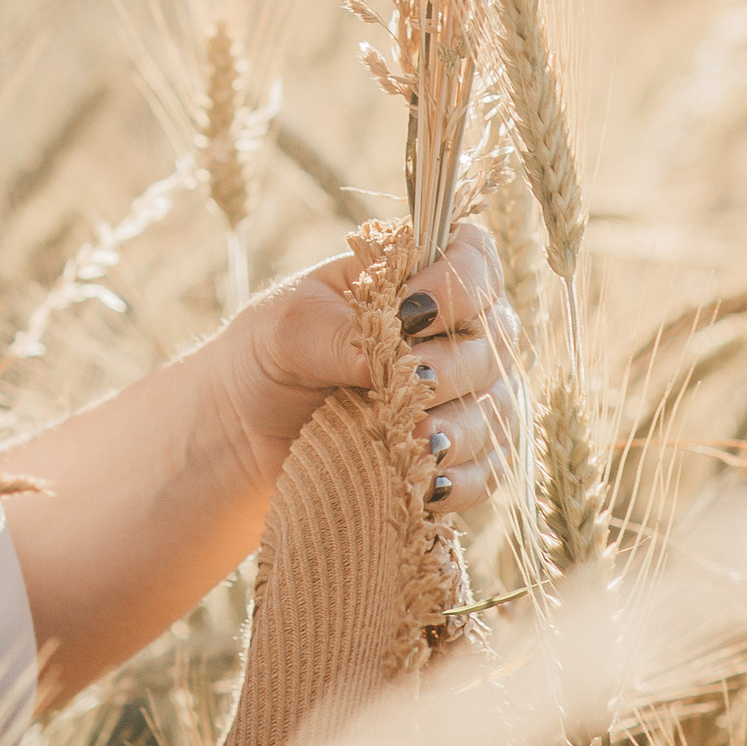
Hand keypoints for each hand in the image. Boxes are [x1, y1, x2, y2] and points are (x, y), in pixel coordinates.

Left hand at [213, 217, 525, 519]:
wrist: (252, 422)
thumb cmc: (276, 350)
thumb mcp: (289, 326)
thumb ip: (336, 331)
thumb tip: (386, 360)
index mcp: (418, 278)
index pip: (473, 259)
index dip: (457, 282)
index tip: (412, 310)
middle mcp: (457, 332)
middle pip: (492, 340)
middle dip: (453, 364)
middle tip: (414, 380)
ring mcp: (467, 396)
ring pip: (494, 410)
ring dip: (460, 427)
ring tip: (418, 439)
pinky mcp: (462, 455)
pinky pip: (486, 471)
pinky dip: (462, 480)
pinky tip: (429, 485)